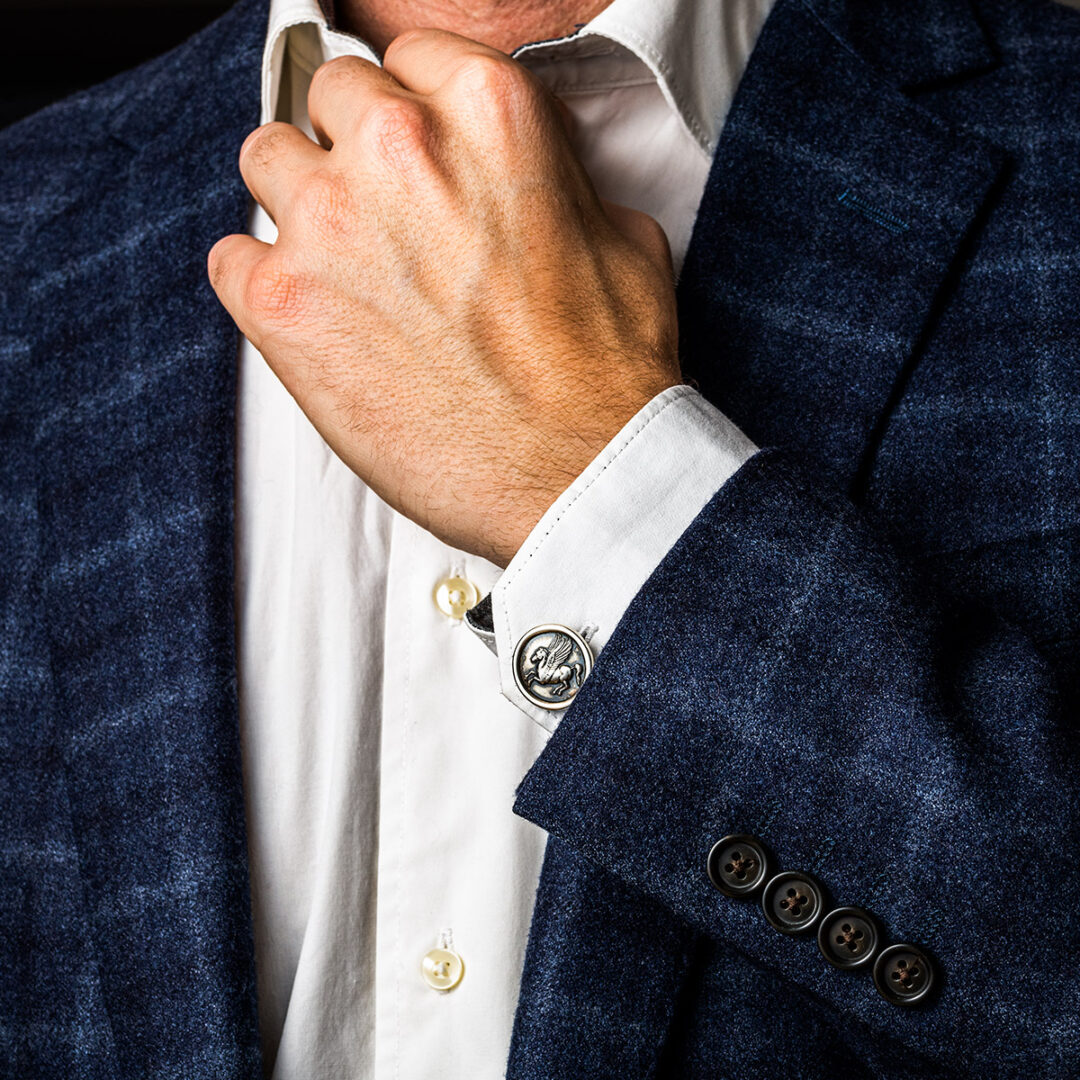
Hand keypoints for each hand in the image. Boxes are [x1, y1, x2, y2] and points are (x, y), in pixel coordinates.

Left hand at [208, 29, 680, 566]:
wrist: (575, 475)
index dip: (410, 107)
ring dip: (298, 204)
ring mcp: (329, 224)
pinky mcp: (282, 306)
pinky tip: (313, 317)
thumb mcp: (620, 236)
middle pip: (327, 97)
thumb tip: (523, 176)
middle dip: (352, 150)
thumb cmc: (601, 376)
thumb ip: (549, 177)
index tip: (410, 148)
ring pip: (266, 160)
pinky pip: (229, 258)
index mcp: (484, 112)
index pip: (403, 56)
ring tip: (343, 267)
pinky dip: (262, 283)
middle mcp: (397, 149)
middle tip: (381, 215)